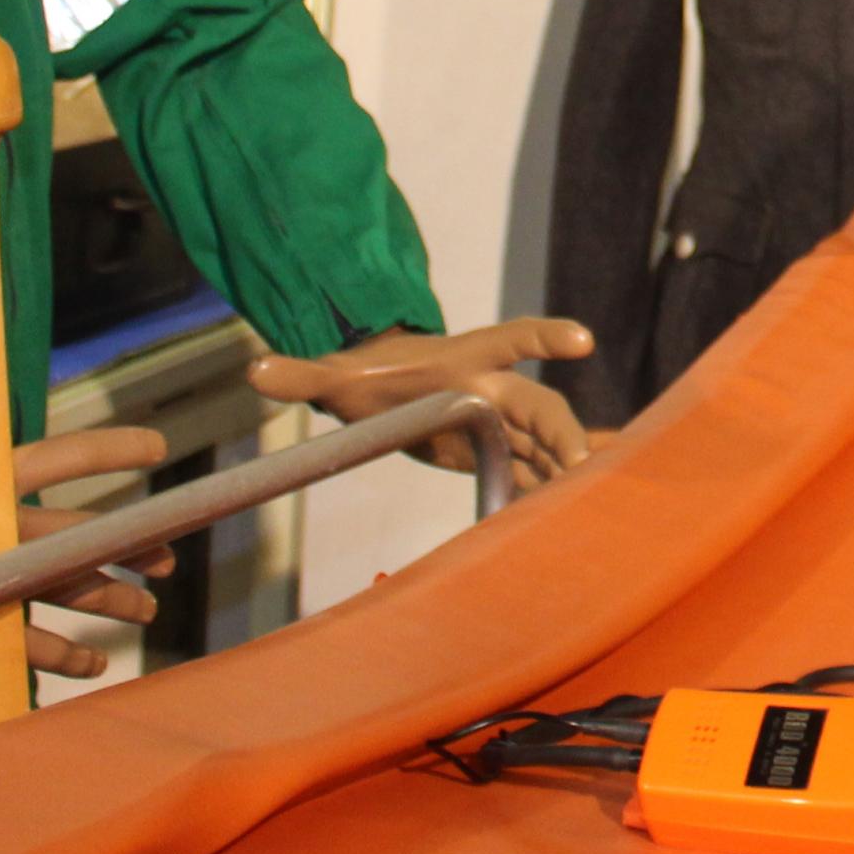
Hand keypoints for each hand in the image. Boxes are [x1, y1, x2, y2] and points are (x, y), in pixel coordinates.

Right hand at [0, 423, 172, 682]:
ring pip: (71, 588)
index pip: (64, 454)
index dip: (114, 448)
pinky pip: (30, 645)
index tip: (158, 447)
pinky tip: (92, 664)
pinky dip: (65, 656)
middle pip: (84, 534)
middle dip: (132, 545)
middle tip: (167, 559)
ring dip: (114, 600)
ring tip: (145, 612)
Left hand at [246, 317, 596, 491]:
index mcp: (463, 362)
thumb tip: (254, 369)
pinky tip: (574, 514)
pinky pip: (531, 470)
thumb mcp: (333, 376)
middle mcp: (491, 389)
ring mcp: (497, 423)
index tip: (584, 342)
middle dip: (564, 433)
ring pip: (545, 443)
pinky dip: (550, 489)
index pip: (511, 339)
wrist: (377, 385)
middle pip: (540, 407)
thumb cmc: (364, 375)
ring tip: (599, 500)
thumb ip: (299, 373)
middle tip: (582, 466)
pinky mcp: (492, 453)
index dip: (546, 339)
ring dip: (568, 467)